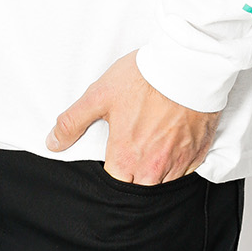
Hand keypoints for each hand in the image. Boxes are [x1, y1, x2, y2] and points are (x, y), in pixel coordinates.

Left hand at [45, 51, 220, 183]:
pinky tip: (174, 140)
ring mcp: (179, 162)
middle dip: (134, 171)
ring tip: (155, 140)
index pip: (113, 183)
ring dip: (157, 168)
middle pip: (138, 186)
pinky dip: (179, 160)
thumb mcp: (100, 95)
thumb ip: (72, 122)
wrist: (189, 64)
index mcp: (125, 160)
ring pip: (163, 181)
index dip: (111, 169)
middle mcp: (153, 169)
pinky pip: (186, 169)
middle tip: (135, 144)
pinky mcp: (199, 152)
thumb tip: (52, 143)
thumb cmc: (145, 78)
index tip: (114, 152)